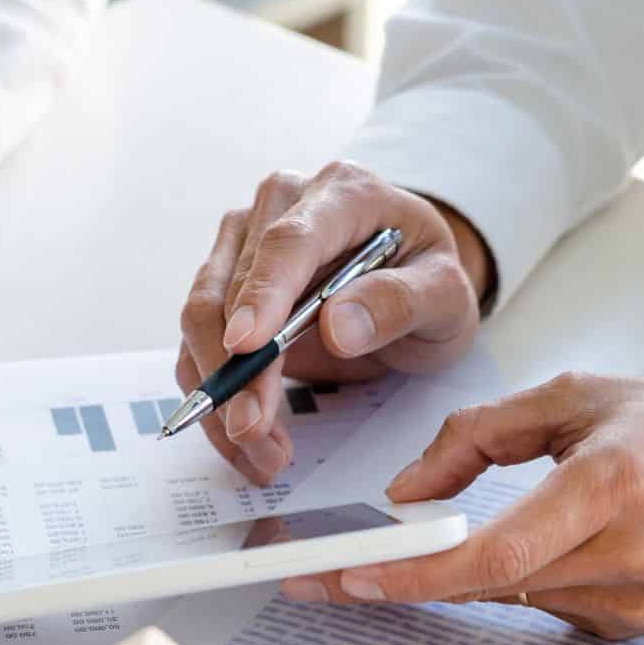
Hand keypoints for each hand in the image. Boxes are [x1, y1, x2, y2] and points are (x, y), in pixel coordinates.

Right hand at [175, 162, 493, 485]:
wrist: (410, 282)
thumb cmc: (426, 280)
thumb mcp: (445, 295)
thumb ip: (400, 303)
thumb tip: (338, 327)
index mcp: (342, 193)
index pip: (290, 241)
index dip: (263, 294)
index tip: (246, 347)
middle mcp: (279, 207)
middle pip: (231, 288)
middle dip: (237, 371)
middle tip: (256, 434)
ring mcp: (243, 243)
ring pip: (202, 318)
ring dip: (220, 393)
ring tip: (261, 450)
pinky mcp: (224, 285)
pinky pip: (199, 345)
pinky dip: (215, 399)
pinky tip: (247, 438)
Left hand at [281, 373, 643, 639]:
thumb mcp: (577, 397)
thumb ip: (479, 437)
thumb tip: (407, 494)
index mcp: (613, 485)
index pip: (494, 553)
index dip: (416, 574)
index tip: (352, 576)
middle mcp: (629, 555)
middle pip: (490, 584)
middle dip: (406, 579)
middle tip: (329, 575)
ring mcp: (636, 603)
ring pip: (511, 598)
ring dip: (460, 578)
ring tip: (414, 551)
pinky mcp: (637, 629)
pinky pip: (546, 607)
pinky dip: (517, 580)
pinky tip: (528, 547)